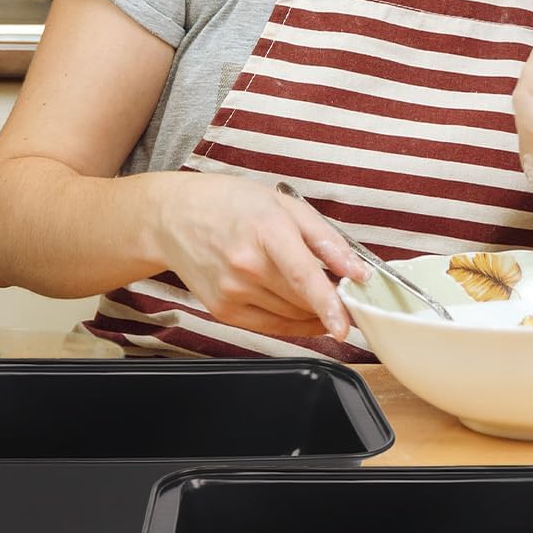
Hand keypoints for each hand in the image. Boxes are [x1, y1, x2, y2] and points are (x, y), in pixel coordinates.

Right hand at [154, 174, 368, 340]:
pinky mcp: (223, 311)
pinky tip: (302, 309)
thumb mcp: (285, 206)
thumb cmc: (232, 204)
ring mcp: (231, 292)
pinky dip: (293, 323)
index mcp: (266, 230)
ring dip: (312, 311)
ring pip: (290, 316)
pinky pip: (270, 328)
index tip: (346, 325)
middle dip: (330, 300)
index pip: (301, 275)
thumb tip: (357, 271)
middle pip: (301, 299)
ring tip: (316, 289)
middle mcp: (246, 266)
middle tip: (345, 290)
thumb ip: (326, 239)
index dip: (327, 303)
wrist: (175, 218)